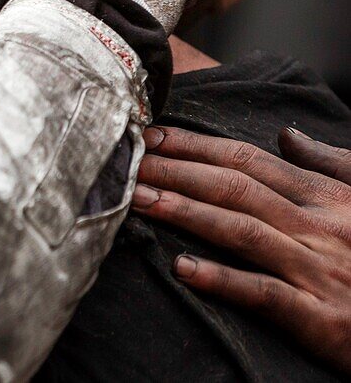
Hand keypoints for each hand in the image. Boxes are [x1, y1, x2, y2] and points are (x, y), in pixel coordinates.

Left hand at [132, 125, 350, 373]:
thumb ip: (328, 166)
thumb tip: (286, 136)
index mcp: (327, 199)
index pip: (248, 161)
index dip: (195, 146)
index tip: (151, 137)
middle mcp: (319, 228)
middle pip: (235, 188)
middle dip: (175, 171)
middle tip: (126, 162)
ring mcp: (318, 271)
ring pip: (241, 231)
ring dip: (184, 213)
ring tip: (137, 201)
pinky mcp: (321, 318)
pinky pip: (265, 294)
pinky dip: (222, 280)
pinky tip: (182, 270)